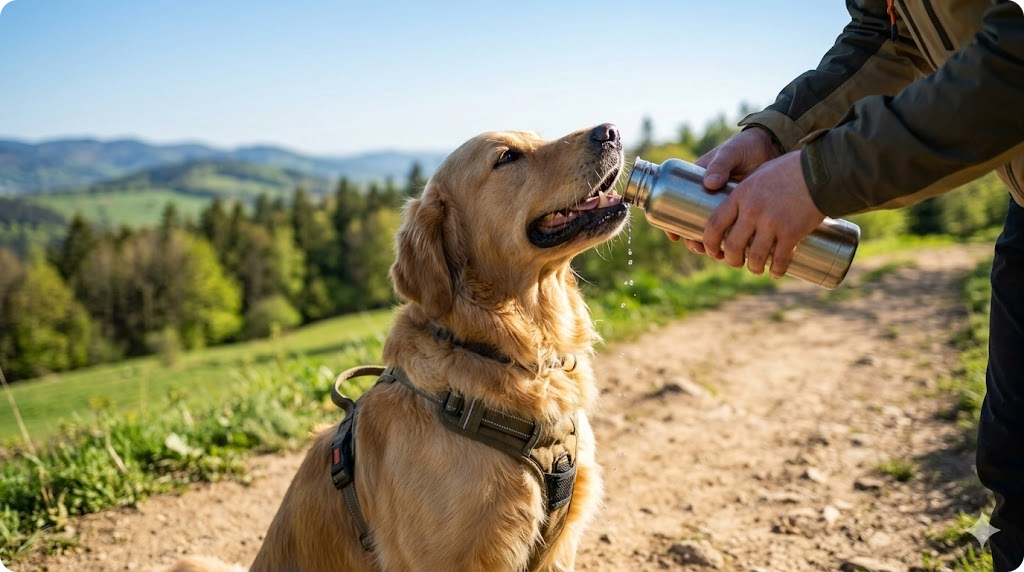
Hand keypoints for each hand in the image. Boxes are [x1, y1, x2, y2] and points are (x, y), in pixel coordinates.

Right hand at [672, 127, 781, 252]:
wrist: (772, 147)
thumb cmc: (745, 146)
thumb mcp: (731, 152)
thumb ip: (721, 164)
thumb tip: (709, 183)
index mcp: (698, 182)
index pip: (677, 206)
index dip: (673, 224)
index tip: (675, 237)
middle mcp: (707, 197)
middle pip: (694, 224)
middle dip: (694, 240)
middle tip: (700, 248)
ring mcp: (725, 206)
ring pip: (714, 232)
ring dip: (713, 246)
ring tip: (719, 255)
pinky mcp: (742, 212)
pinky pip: (734, 231)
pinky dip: (733, 243)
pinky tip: (736, 252)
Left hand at [701, 150, 825, 278]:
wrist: (822, 170)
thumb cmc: (790, 169)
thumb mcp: (759, 174)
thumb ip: (746, 192)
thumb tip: (736, 209)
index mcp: (740, 195)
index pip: (715, 224)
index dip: (709, 242)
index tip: (711, 250)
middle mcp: (752, 211)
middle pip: (732, 246)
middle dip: (731, 260)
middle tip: (735, 263)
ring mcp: (772, 223)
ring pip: (755, 257)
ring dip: (754, 268)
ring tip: (756, 269)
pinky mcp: (792, 233)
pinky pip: (780, 259)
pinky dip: (777, 270)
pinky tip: (776, 273)